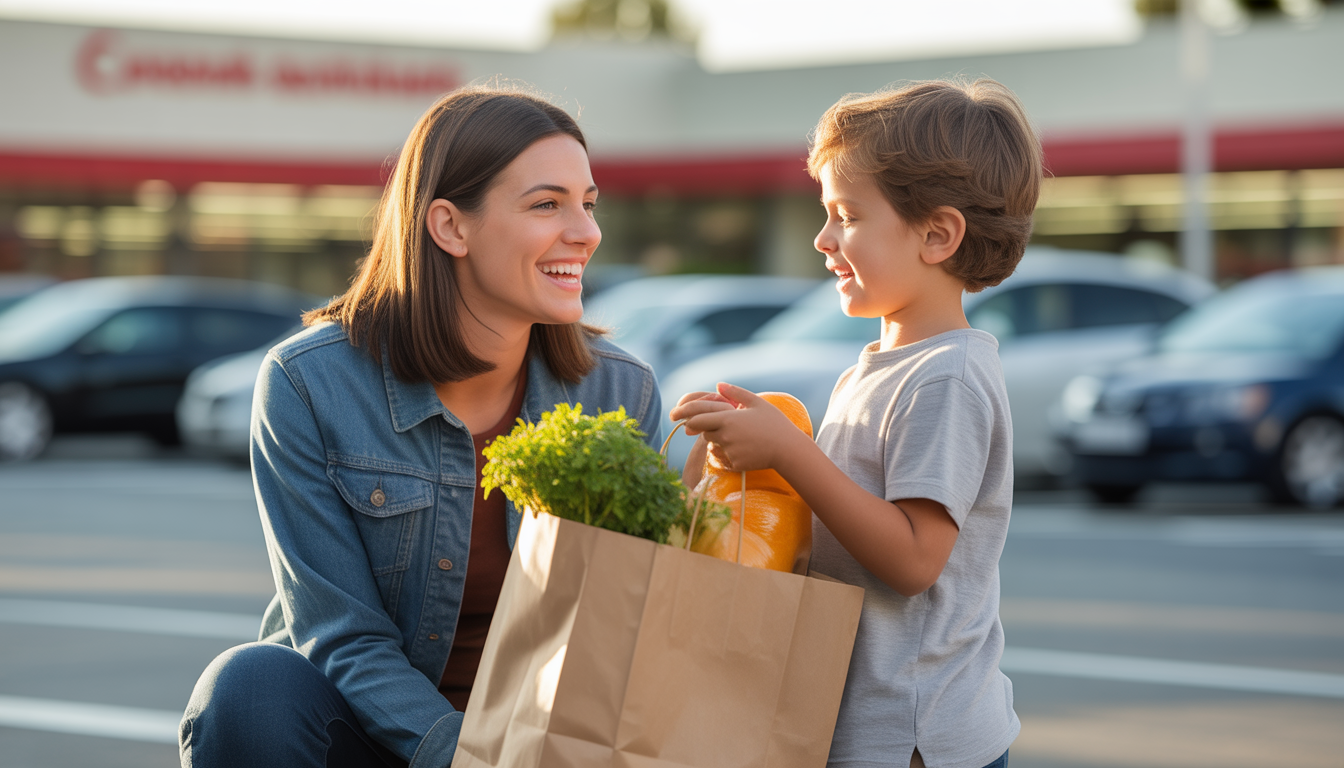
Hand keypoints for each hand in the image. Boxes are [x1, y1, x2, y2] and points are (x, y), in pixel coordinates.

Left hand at [674, 383, 800, 472]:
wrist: (788, 449)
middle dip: (707, 428)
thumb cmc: (774, 423)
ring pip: (714, 445)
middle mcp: (725, 436)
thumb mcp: (757, 403)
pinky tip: (747, 449)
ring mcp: (729, 451)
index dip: (686, 418)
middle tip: (719, 426)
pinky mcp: (734, 464)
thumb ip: (736, 392)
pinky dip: (731, 453)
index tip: (676, 418)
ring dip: (720, 440)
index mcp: (728, 419)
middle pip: (705, 432)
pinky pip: (725, 458)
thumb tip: (718, 385)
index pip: (697, 419)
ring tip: (741, 437)